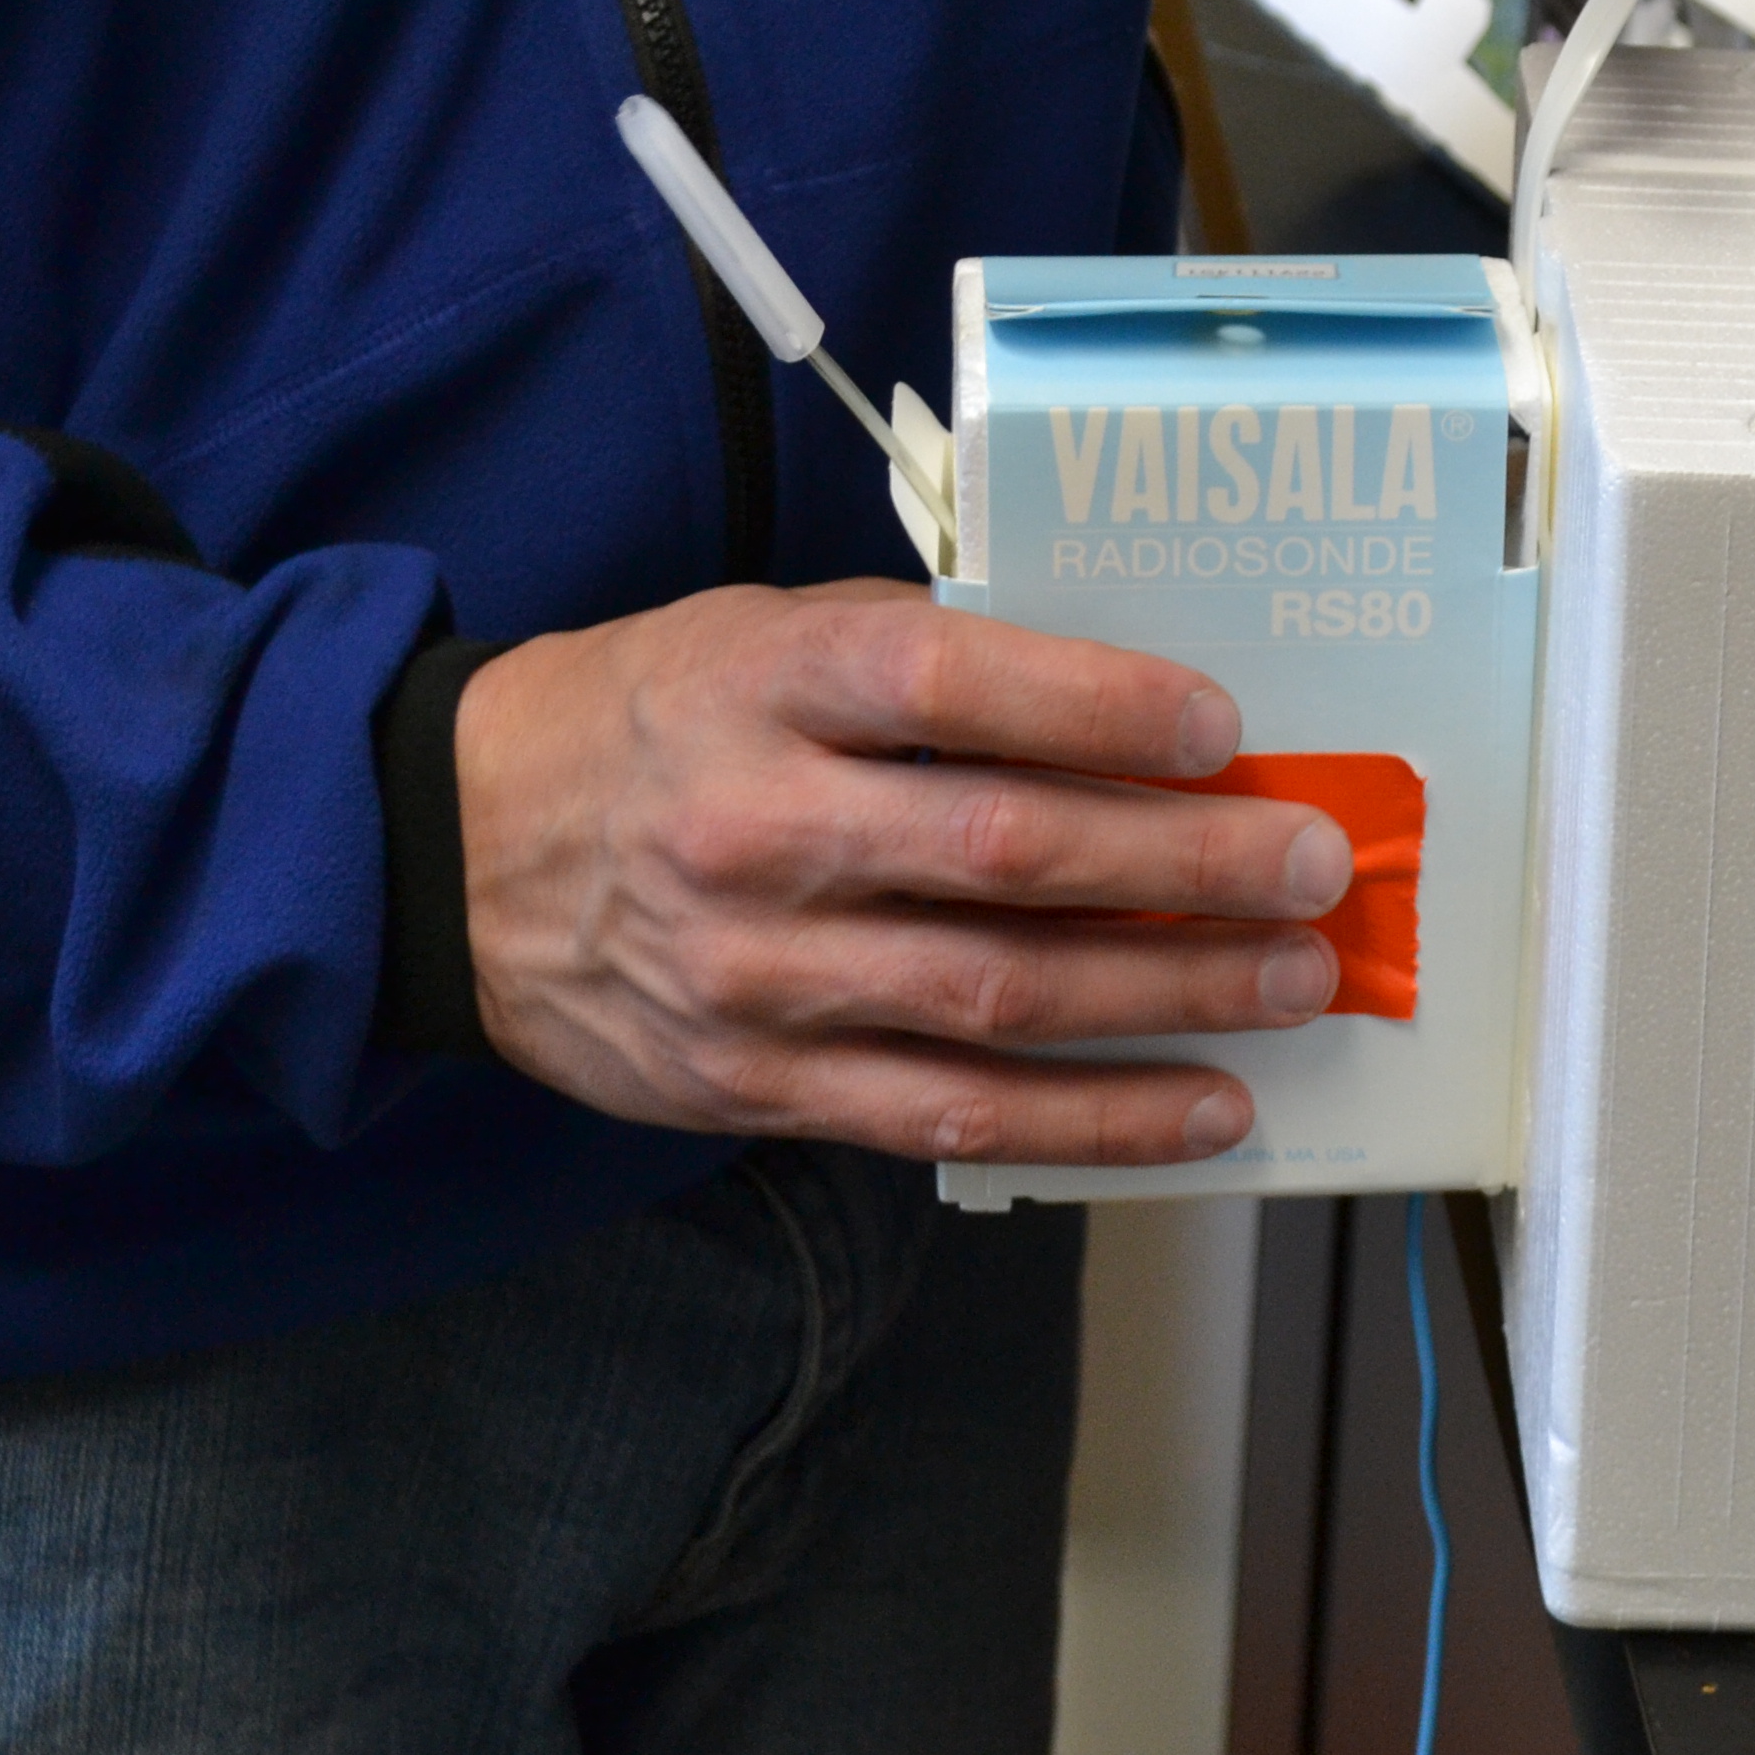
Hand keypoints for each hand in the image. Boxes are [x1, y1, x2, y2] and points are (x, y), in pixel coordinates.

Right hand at [450, 581, 1346, 1166]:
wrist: (446, 853)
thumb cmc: (650, 721)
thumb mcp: (761, 634)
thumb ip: (920, 660)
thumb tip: (1122, 705)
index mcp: (768, 686)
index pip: (955, 685)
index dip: (1101, 707)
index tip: (1219, 724)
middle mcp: (761, 828)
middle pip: (1009, 855)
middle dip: (1188, 865)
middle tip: (1308, 865)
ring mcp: (758, 970)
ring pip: (1002, 997)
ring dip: (1174, 995)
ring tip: (1291, 981)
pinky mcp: (758, 1083)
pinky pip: (952, 1114)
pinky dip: (1094, 1119)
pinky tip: (1203, 1107)